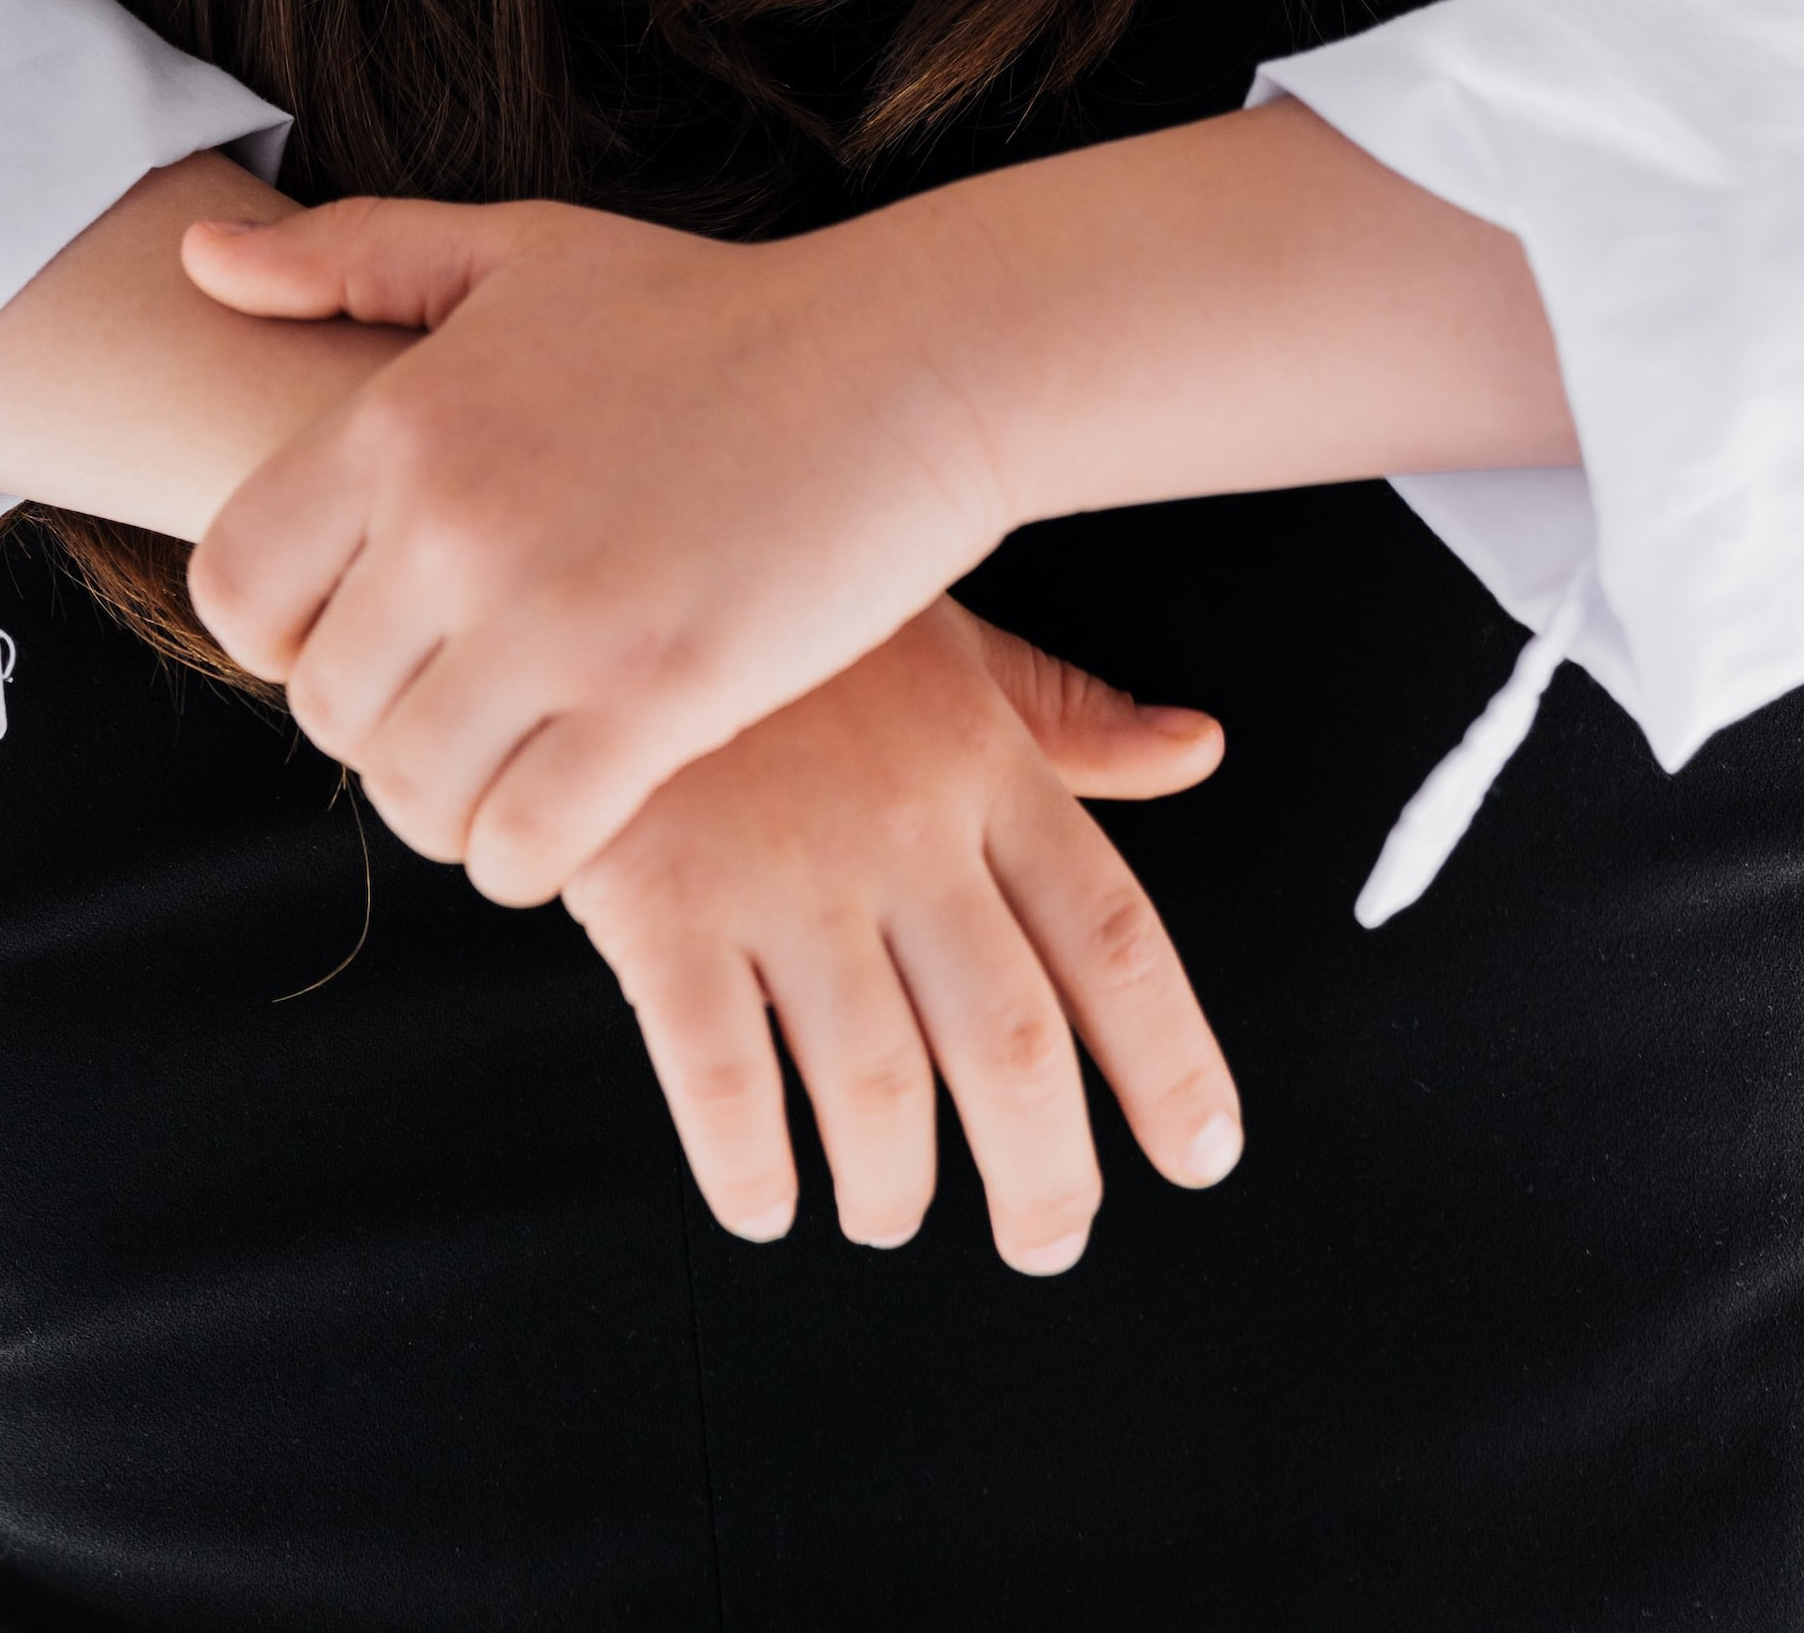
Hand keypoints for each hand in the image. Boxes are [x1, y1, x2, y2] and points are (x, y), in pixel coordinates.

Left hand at [183, 194, 1005, 903]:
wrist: (908, 360)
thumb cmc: (714, 310)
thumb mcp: (524, 251)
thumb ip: (352, 255)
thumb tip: (195, 260)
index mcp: (405, 417)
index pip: (237, 588)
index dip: (284, 637)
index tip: (368, 635)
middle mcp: (457, 518)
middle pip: (327, 709)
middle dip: (384, 728)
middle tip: (465, 710)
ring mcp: (557, 614)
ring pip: (414, 793)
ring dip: (453, 805)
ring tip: (515, 768)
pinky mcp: (660, 696)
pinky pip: (524, 843)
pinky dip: (531, 854)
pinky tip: (579, 812)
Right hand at [562, 600, 1239, 1274]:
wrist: (604, 565)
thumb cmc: (784, 624)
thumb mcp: (942, 641)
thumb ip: (1066, 717)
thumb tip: (1197, 750)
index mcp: (982, 767)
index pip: (1110, 936)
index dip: (1168, 1062)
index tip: (1199, 1153)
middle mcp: (901, 829)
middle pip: (1012, 1044)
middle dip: (1046, 1176)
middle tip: (1048, 1238)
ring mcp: (782, 870)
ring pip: (877, 1084)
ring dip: (894, 1186)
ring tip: (887, 1213)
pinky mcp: (665, 904)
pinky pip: (722, 1077)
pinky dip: (751, 1166)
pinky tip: (763, 1197)